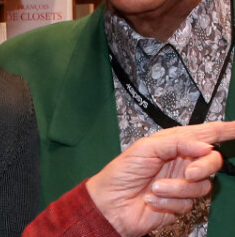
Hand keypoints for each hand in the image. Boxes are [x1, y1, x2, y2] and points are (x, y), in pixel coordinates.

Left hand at [86, 121, 234, 236]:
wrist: (112, 203)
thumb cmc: (123, 171)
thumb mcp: (145, 148)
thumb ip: (176, 143)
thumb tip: (205, 146)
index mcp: (172, 143)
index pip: (203, 134)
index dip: (223, 130)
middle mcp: (181, 162)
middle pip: (211, 161)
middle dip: (203, 167)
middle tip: (187, 172)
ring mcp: (182, 184)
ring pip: (202, 186)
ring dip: (177, 188)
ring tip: (155, 188)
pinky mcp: (180, 204)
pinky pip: (188, 204)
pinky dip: (169, 202)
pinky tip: (152, 199)